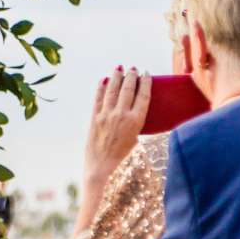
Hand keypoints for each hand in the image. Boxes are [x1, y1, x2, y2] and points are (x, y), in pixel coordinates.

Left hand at [79, 67, 149, 223]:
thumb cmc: (123, 161)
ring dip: (115, 77)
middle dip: (131, 76)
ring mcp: (106, 115)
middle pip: (127, 89)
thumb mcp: (137, 141)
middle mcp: (121, 115)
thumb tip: (138, 112)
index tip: (146, 73)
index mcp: (136, 121)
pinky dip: (100, 88)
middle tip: (133, 68)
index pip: (143, 96)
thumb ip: (138, 125)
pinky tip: (103, 80)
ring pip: (111, 90)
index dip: (145, 82)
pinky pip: (97, 98)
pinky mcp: (94, 118)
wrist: (102, 170)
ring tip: (118, 68)